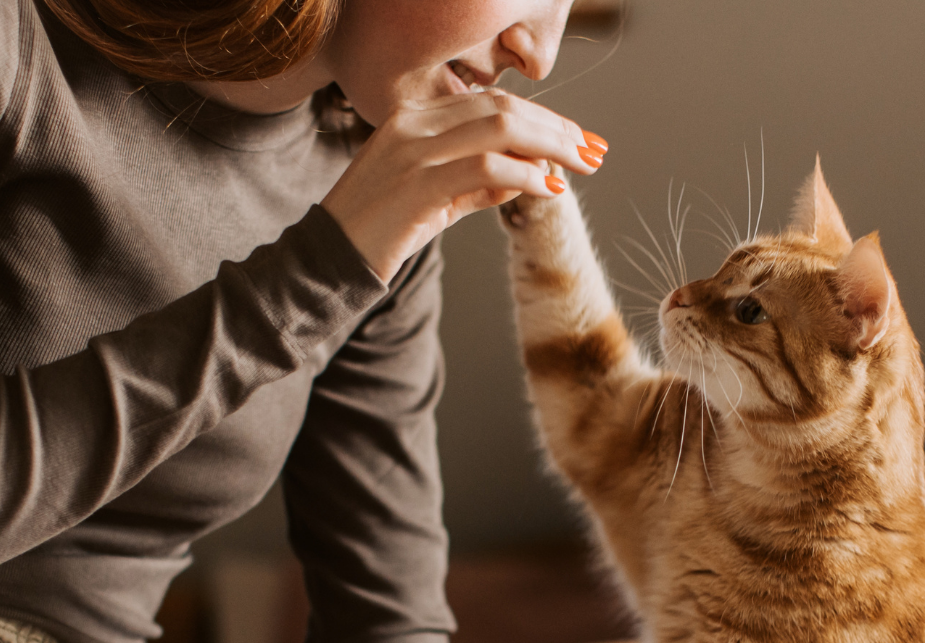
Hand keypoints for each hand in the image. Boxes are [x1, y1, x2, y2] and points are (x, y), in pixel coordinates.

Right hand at [321, 89, 608, 280]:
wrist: (330, 259)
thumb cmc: (384, 229)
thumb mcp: (437, 197)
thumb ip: (480, 182)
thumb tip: (533, 174)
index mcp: (414, 116)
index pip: (492, 102)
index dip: (543, 117)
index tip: (578, 138)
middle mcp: (413, 123)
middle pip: (503, 108)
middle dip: (556, 128)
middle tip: (593, 151)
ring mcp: (414, 150)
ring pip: (500, 129)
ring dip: (551, 146)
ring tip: (582, 167)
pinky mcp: (419, 184)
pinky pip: (487, 168)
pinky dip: (526, 175)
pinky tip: (550, 189)